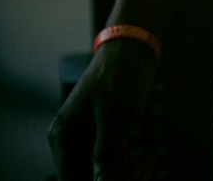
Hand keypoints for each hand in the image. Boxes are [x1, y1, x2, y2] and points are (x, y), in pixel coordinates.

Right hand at [48, 38, 158, 180]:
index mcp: (63, 138)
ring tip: (149, 163)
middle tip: (144, 170)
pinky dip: (130, 168)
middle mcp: (70, 142)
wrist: (134, 44)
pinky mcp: (104, 136)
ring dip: (127, 176)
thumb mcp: (115, 115)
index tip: (128, 178)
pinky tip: (149, 160)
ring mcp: (87, 139)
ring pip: (103, 176)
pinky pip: (113, 165)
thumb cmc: (121, 74)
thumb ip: (107, 154)